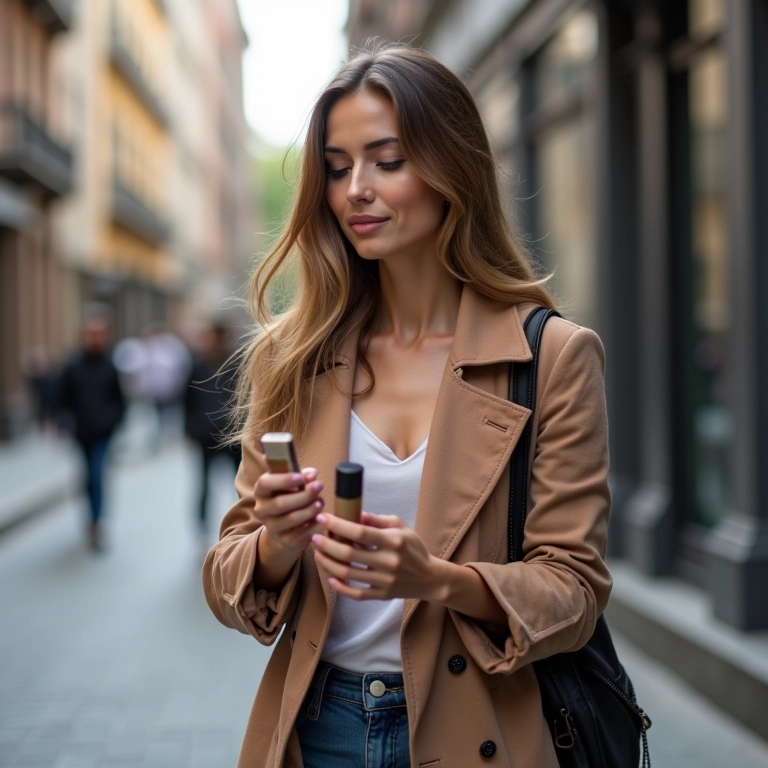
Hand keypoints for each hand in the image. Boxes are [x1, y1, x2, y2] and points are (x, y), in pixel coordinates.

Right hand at [254, 468, 324, 554]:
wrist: (285, 527)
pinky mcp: (285, 540)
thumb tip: (312, 474)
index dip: (283, 479)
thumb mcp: (293, 484)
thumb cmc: (290, 497)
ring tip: (321, 502)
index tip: (301, 476)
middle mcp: (262, 509)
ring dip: (310, 509)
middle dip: (303, 494)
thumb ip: (302, 476)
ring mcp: (272, 527)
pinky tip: (321, 517)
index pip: (264, 483)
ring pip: (292, 518)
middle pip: (281, 503)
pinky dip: (314, 523)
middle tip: (319, 486)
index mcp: (261, 491)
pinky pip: (302, 532)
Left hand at [312, 511, 440, 600]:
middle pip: (349, 554)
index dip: (338, 525)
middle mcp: (388, 562)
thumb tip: (354, 513)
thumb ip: (377, 520)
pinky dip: (340, 587)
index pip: (360, 533)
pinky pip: (356, 594)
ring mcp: (384, 581)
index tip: (323, 518)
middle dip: (327, 545)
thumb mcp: (400, 526)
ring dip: (328, 563)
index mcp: (393, 541)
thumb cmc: (412, 547)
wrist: (429, 577)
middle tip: (315, 537)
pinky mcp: (382, 595)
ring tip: (318, 554)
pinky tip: (330, 576)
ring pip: (348, 574)